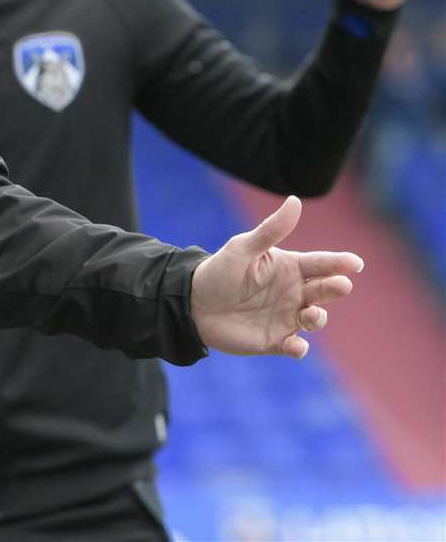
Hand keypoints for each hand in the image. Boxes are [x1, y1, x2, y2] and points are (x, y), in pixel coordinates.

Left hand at [191, 196, 362, 357]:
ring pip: (314, 319)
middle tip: (341, 285)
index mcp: (289, 268)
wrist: (192, 304)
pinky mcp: (275, 340)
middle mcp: (294, 293)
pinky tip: (296, 346)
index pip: (321, 264)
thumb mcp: (243, 248)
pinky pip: (294, 346)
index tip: (355, 263)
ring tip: (309, 313)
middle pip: (323, 291)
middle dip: (335, 288)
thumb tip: (295, 200)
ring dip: (317, 318)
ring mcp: (286, 317)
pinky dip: (298, 348)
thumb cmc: (219, 271)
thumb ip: (271, 230)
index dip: (339, 263)